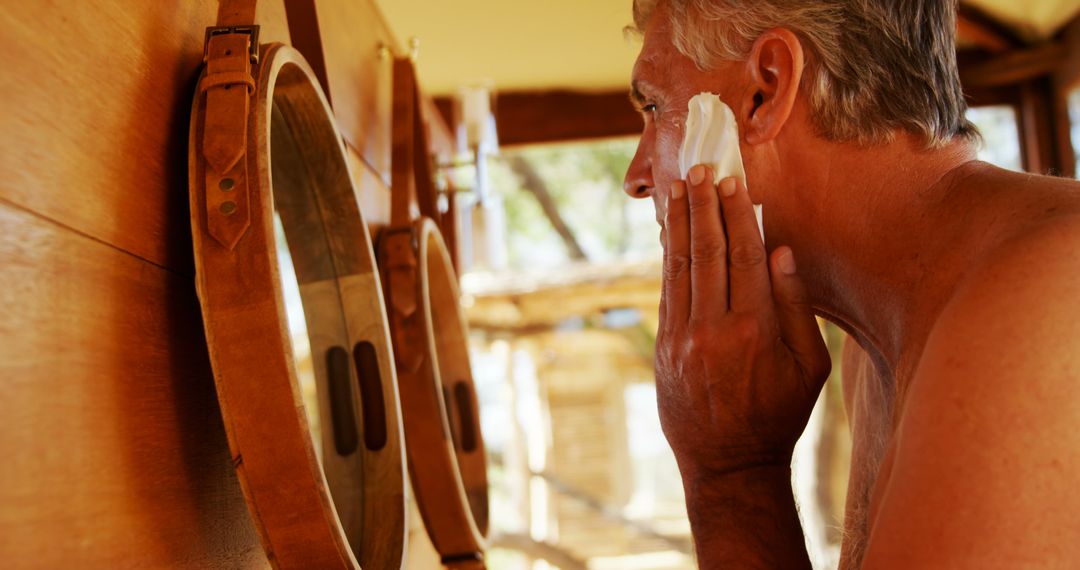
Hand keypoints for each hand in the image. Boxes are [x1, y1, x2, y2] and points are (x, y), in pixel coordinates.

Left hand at [656, 166, 830, 478]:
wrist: (729, 463)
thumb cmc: (780, 415)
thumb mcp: (810, 367)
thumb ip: (795, 307)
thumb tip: (781, 251)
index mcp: (756, 330)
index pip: (746, 255)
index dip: (738, 214)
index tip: (734, 182)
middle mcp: (714, 329)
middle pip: (709, 252)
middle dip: (705, 206)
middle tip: (702, 169)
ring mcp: (683, 338)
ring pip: (681, 267)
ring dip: (681, 223)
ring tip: (680, 187)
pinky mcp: (664, 347)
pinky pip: (666, 291)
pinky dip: (668, 257)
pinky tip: (671, 233)